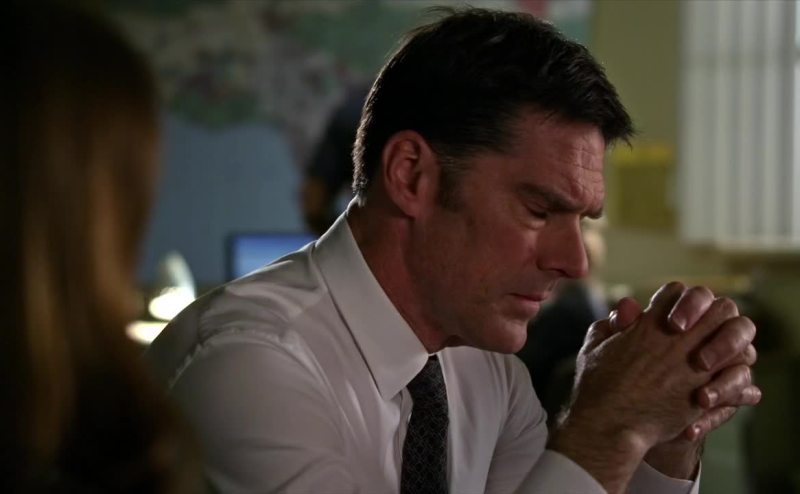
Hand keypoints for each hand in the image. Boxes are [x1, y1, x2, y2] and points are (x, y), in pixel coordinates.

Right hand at [549, 282, 752, 491]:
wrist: (610, 424)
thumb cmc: (597, 386)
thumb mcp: (593, 347)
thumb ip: (609, 325)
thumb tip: (625, 311)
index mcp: (649, 324)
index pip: (677, 292)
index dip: (678, 301)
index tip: (673, 317)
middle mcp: (676, 339)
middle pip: (716, 307)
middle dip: (713, 315)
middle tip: (703, 330)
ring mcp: (693, 364)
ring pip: (732, 337)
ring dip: (728, 343)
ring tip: (714, 355)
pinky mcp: (704, 390)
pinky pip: (735, 372)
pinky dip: (732, 374)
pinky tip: (717, 380)